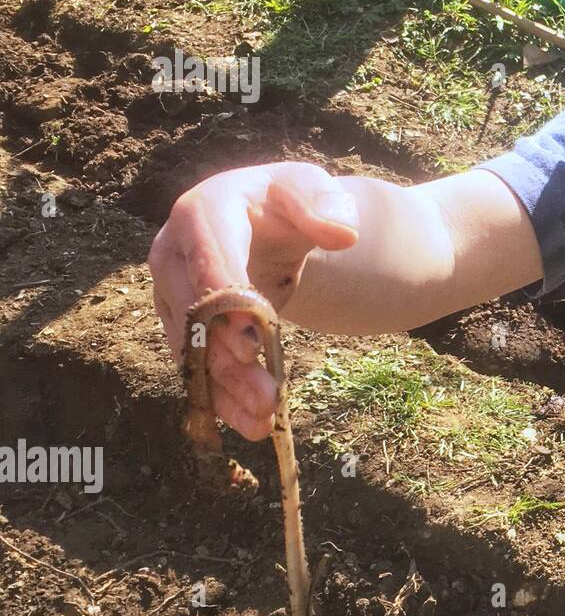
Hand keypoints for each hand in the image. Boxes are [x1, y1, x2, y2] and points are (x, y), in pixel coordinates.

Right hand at [148, 162, 358, 440]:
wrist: (272, 221)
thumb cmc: (292, 202)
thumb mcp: (313, 190)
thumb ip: (326, 206)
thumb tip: (343, 233)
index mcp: (203, 210)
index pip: (210, 259)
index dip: (227, 301)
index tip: (253, 341)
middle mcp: (173, 251)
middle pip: (194, 312)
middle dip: (227, 359)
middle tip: (267, 396)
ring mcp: (171, 290)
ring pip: (191, 348)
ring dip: (225, 389)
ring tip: (263, 422)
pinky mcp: (181, 323)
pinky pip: (196, 364)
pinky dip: (222, 397)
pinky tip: (251, 425)